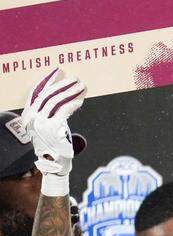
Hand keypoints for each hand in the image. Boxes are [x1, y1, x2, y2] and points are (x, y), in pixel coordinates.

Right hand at [20, 69, 85, 195]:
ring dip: (70, 91)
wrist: (56, 164)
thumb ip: (51, 111)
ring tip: (81, 86)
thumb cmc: (55, 144)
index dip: (46, 80)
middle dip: (62, 84)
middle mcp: (31, 118)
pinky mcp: (53, 128)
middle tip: (75, 78)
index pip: (35, 92)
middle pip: (48, 94)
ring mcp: (41, 123)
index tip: (57, 71)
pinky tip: (80, 100)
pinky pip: (64, 110)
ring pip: (56, 100)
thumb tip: (64, 93)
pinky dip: (73, 103)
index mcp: (28, 115)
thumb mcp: (49, 124)